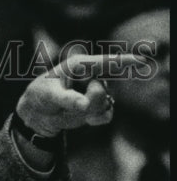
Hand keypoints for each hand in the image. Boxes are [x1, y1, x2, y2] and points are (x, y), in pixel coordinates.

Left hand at [16, 53, 142, 136]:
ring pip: (103, 105)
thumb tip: (85, 105)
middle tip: (64, 105)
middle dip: (85, 103)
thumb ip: (66, 99)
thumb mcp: (49, 96)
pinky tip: (86, 119)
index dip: (124, 62)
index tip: (141, 61)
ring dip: (87, 113)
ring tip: (68, 110)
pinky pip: (106, 115)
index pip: (105, 63)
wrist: (38, 112)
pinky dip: (96, 119)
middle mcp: (92, 76)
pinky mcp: (97, 106)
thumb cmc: (41, 95)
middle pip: (101, 91)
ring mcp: (96, 91)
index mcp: (80, 65)